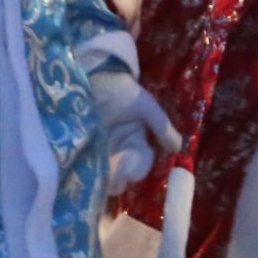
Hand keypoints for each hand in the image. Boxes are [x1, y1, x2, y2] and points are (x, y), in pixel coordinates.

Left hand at [91, 70, 180, 196]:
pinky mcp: (81, 154)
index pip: (141, 166)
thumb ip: (161, 126)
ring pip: (103, 179)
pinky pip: (85, 171)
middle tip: (103, 168)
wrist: (93, 78)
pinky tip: (79, 164)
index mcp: (138, 146)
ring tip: (88, 166)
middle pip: (121, 180)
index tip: (124, 167)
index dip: (134, 170)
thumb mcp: (145, 105)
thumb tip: (178, 147)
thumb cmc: (121, 91)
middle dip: (114, 177)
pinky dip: (84, 171)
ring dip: (98, 176)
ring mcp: (100, 157)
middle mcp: (120, 155)